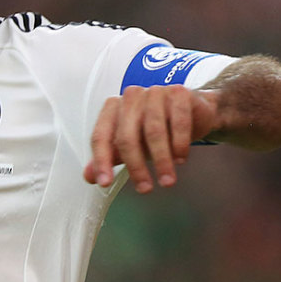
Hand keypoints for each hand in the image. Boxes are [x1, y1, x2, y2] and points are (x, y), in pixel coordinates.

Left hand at [84, 85, 218, 193]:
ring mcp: (154, 93)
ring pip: (154, 131)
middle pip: (127, 136)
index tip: (105, 182)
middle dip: (136, 167)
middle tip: (145, 188)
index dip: (101, 161)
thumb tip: (88, 176)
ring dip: (162, 160)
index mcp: (113, 108)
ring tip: (167, 180)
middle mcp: (130, 97)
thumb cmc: (155, 127)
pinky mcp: (179, 93)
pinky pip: (178, 121)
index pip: (101, 136)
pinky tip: (180, 158)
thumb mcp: (130, 143)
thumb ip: (110, 157)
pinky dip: (179, 143)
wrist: (191, 110)